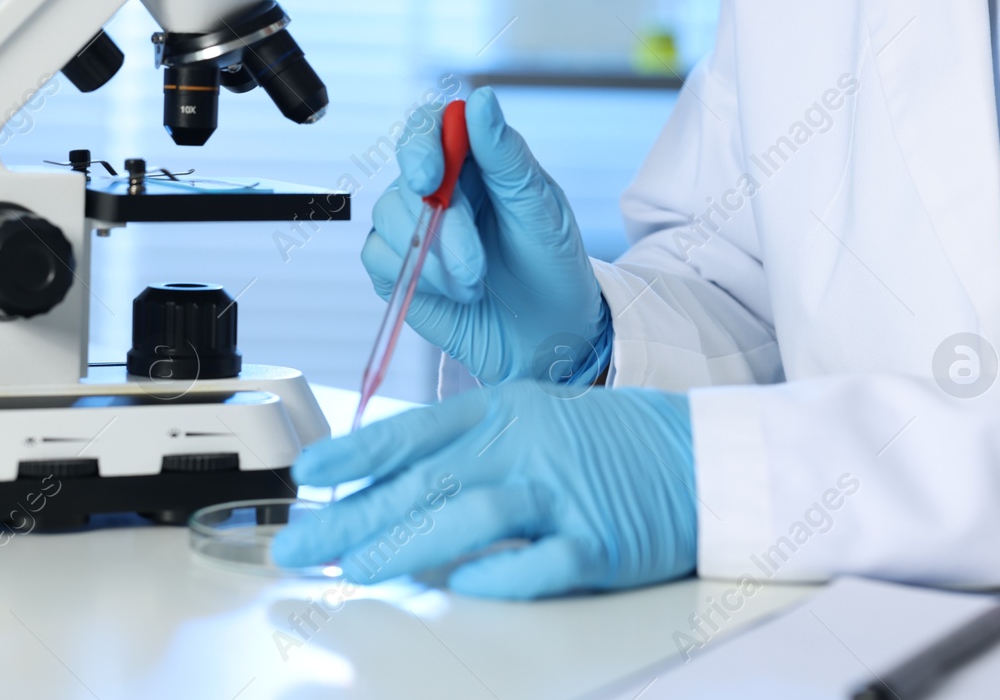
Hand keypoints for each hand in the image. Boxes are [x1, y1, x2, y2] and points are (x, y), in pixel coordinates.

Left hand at [269, 380, 696, 598]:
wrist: (701, 458)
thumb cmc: (603, 444)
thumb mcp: (528, 421)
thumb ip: (461, 449)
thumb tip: (380, 488)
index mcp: (504, 409)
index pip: (415, 431)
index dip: (355, 454)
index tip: (307, 476)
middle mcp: (528, 444)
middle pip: (426, 481)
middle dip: (352, 517)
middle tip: (299, 545)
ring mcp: (565, 493)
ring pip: (472, 517)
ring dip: (406, 545)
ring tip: (355, 572)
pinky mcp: (601, 543)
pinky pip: (541, 564)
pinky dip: (497, 576)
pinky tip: (456, 590)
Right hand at [362, 86, 609, 386]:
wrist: (547, 332)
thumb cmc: (550, 264)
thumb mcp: (539, 207)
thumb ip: (505, 155)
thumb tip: (479, 99)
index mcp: (473, 160)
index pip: (428, 127)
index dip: (421, 145)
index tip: (431, 178)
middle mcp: (437, 186)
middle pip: (407, 177)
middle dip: (442, 225)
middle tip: (474, 264)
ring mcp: (412, 225)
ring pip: (389, 217)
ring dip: (434, 257)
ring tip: (475, 283)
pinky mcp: (395, 265)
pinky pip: (379, 256)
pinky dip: (417, 276)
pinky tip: (454, 292)